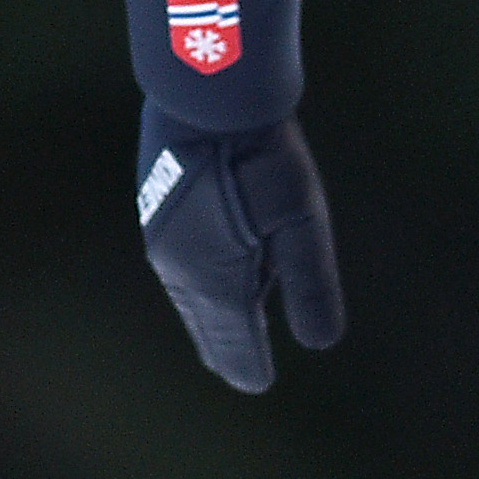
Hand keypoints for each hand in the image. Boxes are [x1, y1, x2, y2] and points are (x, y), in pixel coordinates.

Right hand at [134, 112, 343, 392]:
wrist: (205, 93)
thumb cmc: (261, 157)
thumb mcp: (302, 221)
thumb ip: (310, 284)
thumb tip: (322, 344)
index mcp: (217, 282)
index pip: (234, 345)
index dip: (250, 367)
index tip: (259, 385)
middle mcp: (180, 271)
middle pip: (204, 329)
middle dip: (224, 351)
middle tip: (240, 372)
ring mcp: (162, 240)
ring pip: (187, 299)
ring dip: (209, 317)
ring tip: (224, 334)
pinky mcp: (155, 211)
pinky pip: (177, 268)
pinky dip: (196, 285)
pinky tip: (209, 275)